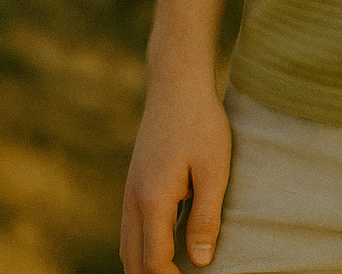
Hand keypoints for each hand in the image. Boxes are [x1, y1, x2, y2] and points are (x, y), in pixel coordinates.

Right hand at [120, 83, 230, 273]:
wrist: (177, 85)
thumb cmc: (201, 123)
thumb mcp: (214, 169)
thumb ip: (206, 217)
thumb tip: (200, 262)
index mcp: (153, 201)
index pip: (155, 262)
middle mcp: (133, 200)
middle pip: (133, 261)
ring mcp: (130, 191)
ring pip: (127, 246)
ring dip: (146, 264)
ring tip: (174, 269)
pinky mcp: (134, 182)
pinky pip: (130, 228)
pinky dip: (142, 246)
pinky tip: (165, 245)